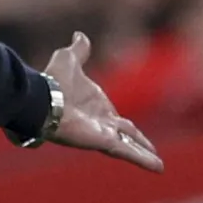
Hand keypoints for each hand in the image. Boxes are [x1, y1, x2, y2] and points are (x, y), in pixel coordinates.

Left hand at [45, 32, 164, 172]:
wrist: (43, 98)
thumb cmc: (53, 81)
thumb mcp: (69, 59)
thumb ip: (78, 50)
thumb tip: (80, 35)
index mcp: (95, 105)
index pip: (114, 116)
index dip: (123, 123)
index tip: (131, 128)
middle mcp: (100, 122)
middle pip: (126, 133)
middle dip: (139, 141)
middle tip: (151, 149)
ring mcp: (103, 133)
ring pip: (130, 145)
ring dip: (145, 153)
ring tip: (159, 166)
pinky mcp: (104, 141)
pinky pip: (129, 151)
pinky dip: (144, 159)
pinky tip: (159, 168)